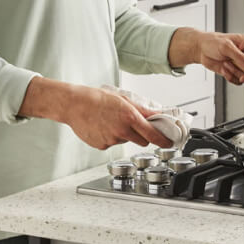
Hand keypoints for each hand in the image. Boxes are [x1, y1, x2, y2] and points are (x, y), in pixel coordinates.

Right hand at [20, 78, 172, 149]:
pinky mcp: (101, 145)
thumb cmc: (96, 98)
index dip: (163, 141)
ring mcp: (111, 140)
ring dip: (123, 134)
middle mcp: (122, 131)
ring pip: (125, 141)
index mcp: (130, 117)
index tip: (169, 143)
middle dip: (141, 135)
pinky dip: (110, 137)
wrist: (74, 104)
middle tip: (133, 124)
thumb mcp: (123, 99)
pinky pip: (112, 143)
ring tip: (111, 121)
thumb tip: (156, 114)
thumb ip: (141, 109)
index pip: (153, 135)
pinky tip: (102, 126)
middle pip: (142, 140)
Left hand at [171, 29, 243, 84]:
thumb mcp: (226, 47)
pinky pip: (239, 81)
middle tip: (241, 75)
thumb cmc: (213, 42)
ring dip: (237, 74)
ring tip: (227, 65)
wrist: (201, 49)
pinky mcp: (237, 72)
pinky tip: (224, 68)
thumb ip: (240, 58)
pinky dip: (231, 77)